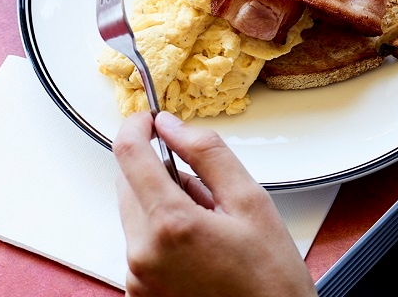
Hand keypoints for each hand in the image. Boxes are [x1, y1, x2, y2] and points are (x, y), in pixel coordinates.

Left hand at [114, 111, 317, 296]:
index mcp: (170, 224)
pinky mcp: (138, 293)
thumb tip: (173, 126)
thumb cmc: (269, 276)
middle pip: (128, 184)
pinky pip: (139, 245)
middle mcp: (142, 254)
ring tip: (209, 227)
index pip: (129, 154)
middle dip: (159, 173)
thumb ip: (208, 153)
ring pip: (134, 214)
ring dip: (162, 205)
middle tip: (205, 191)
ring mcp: (137, 278)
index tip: (149, 118)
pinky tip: (198, 249)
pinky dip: (161, 235)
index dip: (136, 126)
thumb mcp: (251, 201)